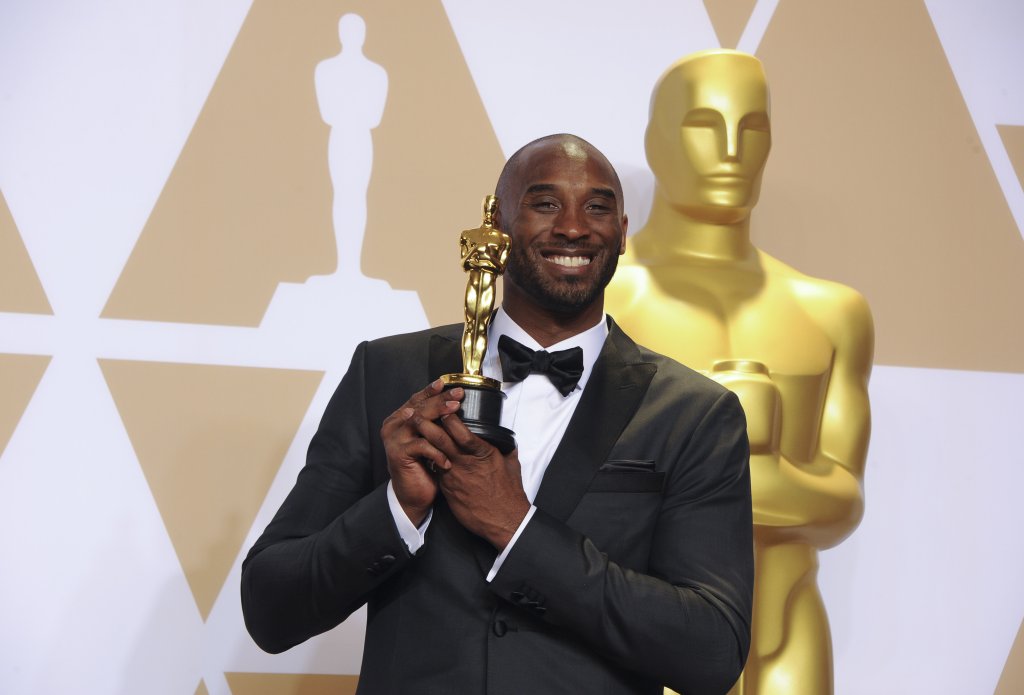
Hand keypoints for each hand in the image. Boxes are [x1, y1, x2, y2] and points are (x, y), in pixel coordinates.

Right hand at [380, 380, 463, 525]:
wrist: (413, 493)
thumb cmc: (423, 465)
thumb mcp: (429, 439)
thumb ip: (433, 422)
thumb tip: (454, 402)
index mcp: (399, 419)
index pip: (417, 399)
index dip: (432, 391)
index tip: (448, 384)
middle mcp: (393, 426)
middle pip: (419, 407)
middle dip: (440, 401)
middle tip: (458, 397)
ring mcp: (394, 439)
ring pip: (419, 422)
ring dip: (439, 419)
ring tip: (456, 418)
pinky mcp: (398, 454)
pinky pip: (421, 445)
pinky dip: (437, 451)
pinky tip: (448, 459)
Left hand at [426, 413, 530, 549]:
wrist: (503, 521)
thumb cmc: (509, 494)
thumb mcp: (512, 465)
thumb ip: (506, 449)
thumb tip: (506, 439)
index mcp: (483, 454)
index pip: (461, 431)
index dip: (449, 418)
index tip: (442, 406)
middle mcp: (466, 463)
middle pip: (441, 439)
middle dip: (426, 424)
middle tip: (414, 412)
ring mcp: (454, 476)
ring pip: (433, 453)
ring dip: (422, 440)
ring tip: (412, 428)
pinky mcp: (448, 489)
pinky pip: (435, 469)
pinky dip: (429, 458)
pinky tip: (422, 451)